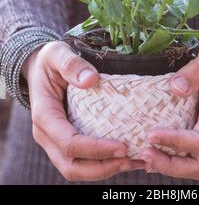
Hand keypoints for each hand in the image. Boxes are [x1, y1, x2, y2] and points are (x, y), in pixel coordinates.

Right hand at [23, 41, 144, 181]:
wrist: (39, 66)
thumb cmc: (50, 59)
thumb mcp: (57, 53)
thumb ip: (71, 64)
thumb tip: (91, 79)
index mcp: (44, 115)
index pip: (69, 143)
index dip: (95, 149)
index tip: (122, 146)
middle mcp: (47, 134)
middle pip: (71, 166)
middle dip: (103, 168)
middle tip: (132, 159)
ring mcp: (55, 141)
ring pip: (77, 169)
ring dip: (105, 170)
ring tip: (135, 161)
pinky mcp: (65, 141)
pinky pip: (82, 161)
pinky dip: (103, 163)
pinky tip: (127, 156)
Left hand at [140, 25, 198, 179]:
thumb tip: (176, 88)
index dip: (177, 143)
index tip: (150, 134)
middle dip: (171, 165)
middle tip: (144, 153)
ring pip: (192, 166)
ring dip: (166, 166)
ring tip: (141, 155)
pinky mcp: (196, 133)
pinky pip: (184, 157)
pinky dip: (164, 160)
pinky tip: (143, 152)